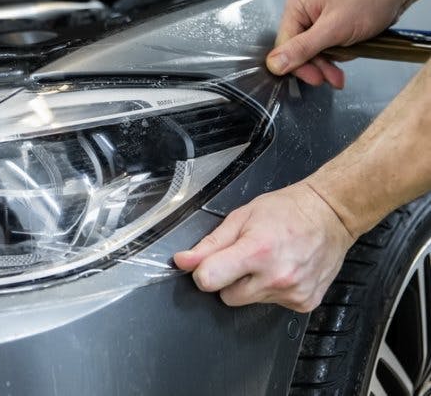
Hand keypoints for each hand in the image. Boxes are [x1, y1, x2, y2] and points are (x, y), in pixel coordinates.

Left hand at [174, 182, 354, 312]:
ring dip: (251, 285)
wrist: (331, 215)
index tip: (209, 263)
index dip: (203, 272)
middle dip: (228, 279)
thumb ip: (210, 244)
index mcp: (257, 252)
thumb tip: (183, 261)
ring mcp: (292, 293)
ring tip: (268, 259)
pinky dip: (271, 290)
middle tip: (246, 256)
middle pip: (227, 296)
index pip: (209, 280)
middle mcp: (276, 277)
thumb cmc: (287, 210)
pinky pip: (271, 305)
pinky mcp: (304, 304)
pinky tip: (283, 269)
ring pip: (248, 302)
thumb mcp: (241, 217)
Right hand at [267, 0, 417, 88]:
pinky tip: (347, 54)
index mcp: (297, 3)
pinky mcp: (330, 18)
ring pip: (314, 49)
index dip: (299, 64)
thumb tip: (274, 64)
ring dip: (329, 61)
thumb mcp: (334, 28)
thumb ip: (302, 49)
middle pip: (299, 48)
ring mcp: (317, 13)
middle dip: (318, 64)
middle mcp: (303, 6)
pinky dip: (336, 52)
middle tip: (331, 78)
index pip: (286, 44)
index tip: (315, 78)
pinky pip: (325, 43)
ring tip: (340, 72)